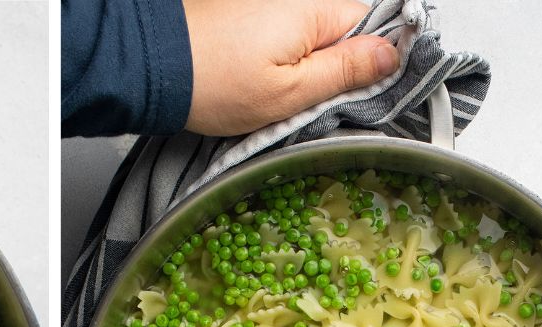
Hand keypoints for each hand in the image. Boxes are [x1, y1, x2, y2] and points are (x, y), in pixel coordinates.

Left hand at [183, 0, 398, 135]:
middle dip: (328, 69)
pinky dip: (270, 60)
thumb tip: (390, 57)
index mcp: (316, 10)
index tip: (356, 92)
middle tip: (303, 102)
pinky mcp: (244, 12)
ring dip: (297, 68)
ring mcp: (267, 3)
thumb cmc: (213, 82)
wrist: (151, 67)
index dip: (368, 63)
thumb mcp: (290, 92)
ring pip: (306, 38)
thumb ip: (344, 72)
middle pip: (338, 32)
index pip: (370, 27)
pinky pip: (276, 36)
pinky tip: (250, 81)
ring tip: (268, 94)